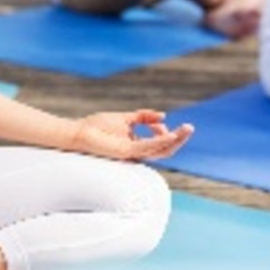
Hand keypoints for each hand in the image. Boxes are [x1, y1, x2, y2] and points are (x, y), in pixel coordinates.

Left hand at [67, 110, 193, 161]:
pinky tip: (171, 134)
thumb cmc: (97, 127)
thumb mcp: (125, 118)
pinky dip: (161, 141)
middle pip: (165, 150)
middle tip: (190, 128)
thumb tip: (164, 116)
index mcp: (137, 146)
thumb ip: (143, 116)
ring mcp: (132, 153)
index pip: (159, 144)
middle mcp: (137, 152)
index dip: (166, 132)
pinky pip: (148, 148)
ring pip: (161, 151)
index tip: (160, 120)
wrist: (79, 132)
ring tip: (188, 129)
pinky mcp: (127, 152)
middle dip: (179, 140)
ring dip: (176, 140)